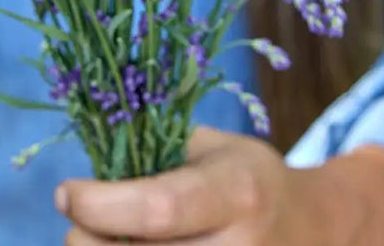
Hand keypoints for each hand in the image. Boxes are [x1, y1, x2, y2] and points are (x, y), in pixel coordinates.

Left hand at [55, 126, 383, 245]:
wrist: (316, 229)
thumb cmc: (250, 177)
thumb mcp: (212, 147)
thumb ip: (155, 154)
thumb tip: (89, 175)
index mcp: (238, 191)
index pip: (158, 208)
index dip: (100, 204)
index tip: (67, 191)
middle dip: (88, 241)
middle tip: (77, 220)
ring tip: (102, 237)